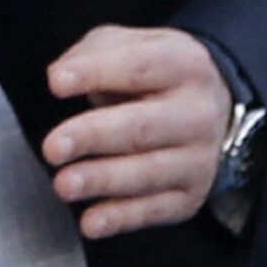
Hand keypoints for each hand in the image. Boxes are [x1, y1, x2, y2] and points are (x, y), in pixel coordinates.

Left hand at [41, 25, 231, 238]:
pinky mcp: (191, 196)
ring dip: (102, 181)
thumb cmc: (155, 74)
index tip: (56, 82)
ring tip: (64, 184)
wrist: (212, 106)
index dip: (96, 74)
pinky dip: (121, 218)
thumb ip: (93, 53)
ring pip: (148, 173)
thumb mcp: (130, 45)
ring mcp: (199, 159)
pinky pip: (155, 210)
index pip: (138, 67)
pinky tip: (91, 221)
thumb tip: (61, 76)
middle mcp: (198, 114)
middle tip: (54, 147)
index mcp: (184, 65)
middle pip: (142, 127)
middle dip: (94, 137)